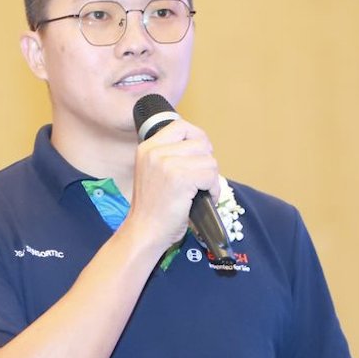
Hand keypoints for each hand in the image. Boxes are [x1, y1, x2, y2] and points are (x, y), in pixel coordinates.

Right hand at [122, 117, 218, 250]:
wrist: (144, 231)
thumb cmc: (153, 208)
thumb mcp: (153, 172)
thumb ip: (170, 156)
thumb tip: (202, 146)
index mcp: (147, 148)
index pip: (180, 126)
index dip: (197, 137)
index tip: (200, 154)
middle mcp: (155, 152)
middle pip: (200, 143)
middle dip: (206, 163)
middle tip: (201, 180)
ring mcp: (167, 164)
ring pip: (209, 161)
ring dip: (211, 179)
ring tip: (200, 192)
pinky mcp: (180, 179)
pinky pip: (211, 176)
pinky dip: (213, 189)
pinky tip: (204, 198)